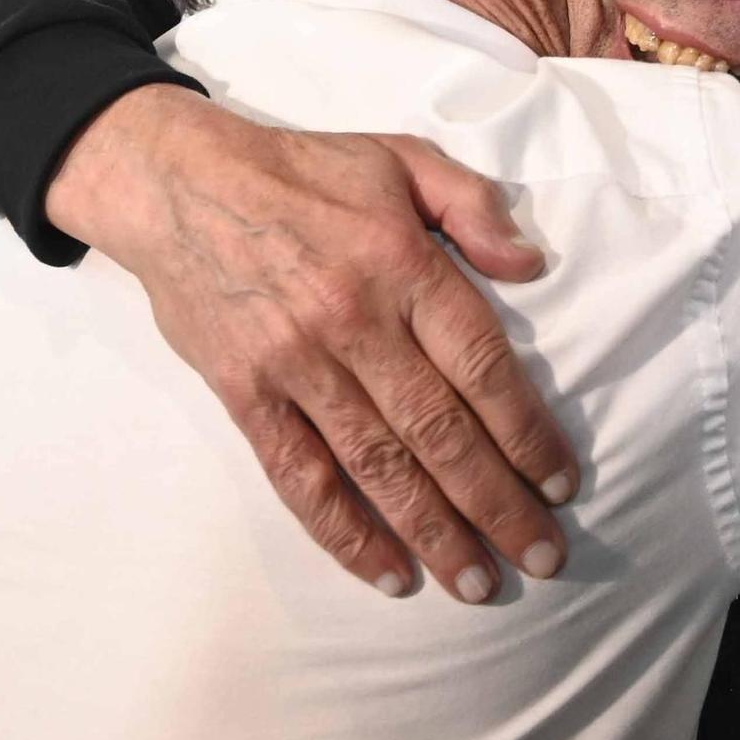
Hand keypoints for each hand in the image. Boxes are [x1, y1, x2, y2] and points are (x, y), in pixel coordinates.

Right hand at [47, 86, 578, 602]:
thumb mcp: (400, 158)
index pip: (481, 363)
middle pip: (440, 430)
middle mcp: (354, 321)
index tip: (561, 481)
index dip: (527, 430)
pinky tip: (388, 573)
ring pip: (378, 466)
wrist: (178, 184)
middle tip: (543, 556)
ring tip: (477, 581)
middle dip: (498, 503)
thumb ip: (473, 206)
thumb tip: (532, 266)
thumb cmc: (302, 172)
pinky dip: (344, 533)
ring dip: (434, 532)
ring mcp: (296, 365)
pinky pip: (301, 477)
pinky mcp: (246, 396)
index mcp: (401, 264)